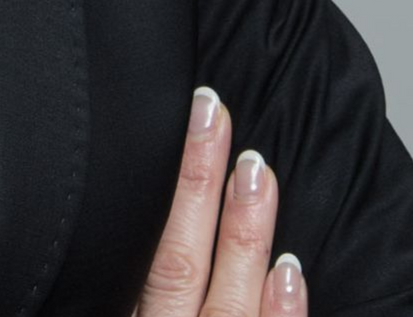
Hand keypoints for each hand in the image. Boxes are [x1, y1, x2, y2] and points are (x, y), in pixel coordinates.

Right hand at [134, 86, 306, 314]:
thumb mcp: (122, 308)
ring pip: (227, 301)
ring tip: (257, 171)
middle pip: (179, 262)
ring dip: (242, 235)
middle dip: (196, 186)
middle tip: (214, 116)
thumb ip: (139, 282)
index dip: (166, 189)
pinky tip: (290, 270)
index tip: (191, 117)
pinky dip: (281, 313)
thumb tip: (146, 217)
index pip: (145, 252)